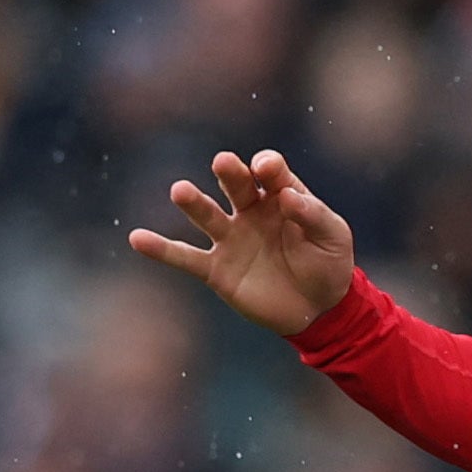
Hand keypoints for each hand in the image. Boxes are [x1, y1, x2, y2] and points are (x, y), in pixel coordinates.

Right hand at [128, 149, 357, 336]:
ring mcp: (231, 239)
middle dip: (230, 173)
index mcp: (281, 196)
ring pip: (207, 215)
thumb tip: (288, 197)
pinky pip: (185, 257)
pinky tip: (137, 238)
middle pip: (236, 185)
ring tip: (180, 191)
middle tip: (223, 162)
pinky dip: (161, 249)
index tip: (266, 169)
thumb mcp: (333, 236)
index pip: (270, 172)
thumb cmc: (329, 264)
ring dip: (194, 203)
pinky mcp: (217, 269)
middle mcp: (250, 211)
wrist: (319, 309)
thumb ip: (313, 215)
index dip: (267, 167)